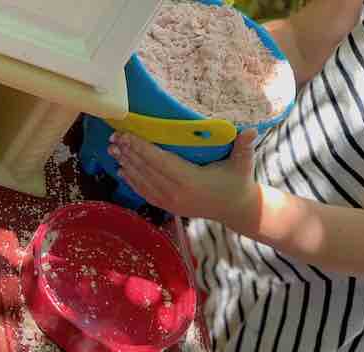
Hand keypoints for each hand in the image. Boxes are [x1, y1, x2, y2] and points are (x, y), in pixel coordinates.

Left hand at [107, 130, 259, 223]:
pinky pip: (145, 193)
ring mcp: (170, 202)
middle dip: (129, 153)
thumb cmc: (238, 181)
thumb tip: (251, 130)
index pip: (161, 162)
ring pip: (142, 182)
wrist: (235, 209)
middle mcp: (177, 194)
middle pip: (147, 171)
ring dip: (126, 165)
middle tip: (114, 137)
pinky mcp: (168, 206)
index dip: (143, 149)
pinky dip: (132, 181)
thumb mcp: (243, 163)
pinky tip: (121, 169)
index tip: (128, 135)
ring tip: (112, 149)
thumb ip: (244, 146)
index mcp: (191, 181)